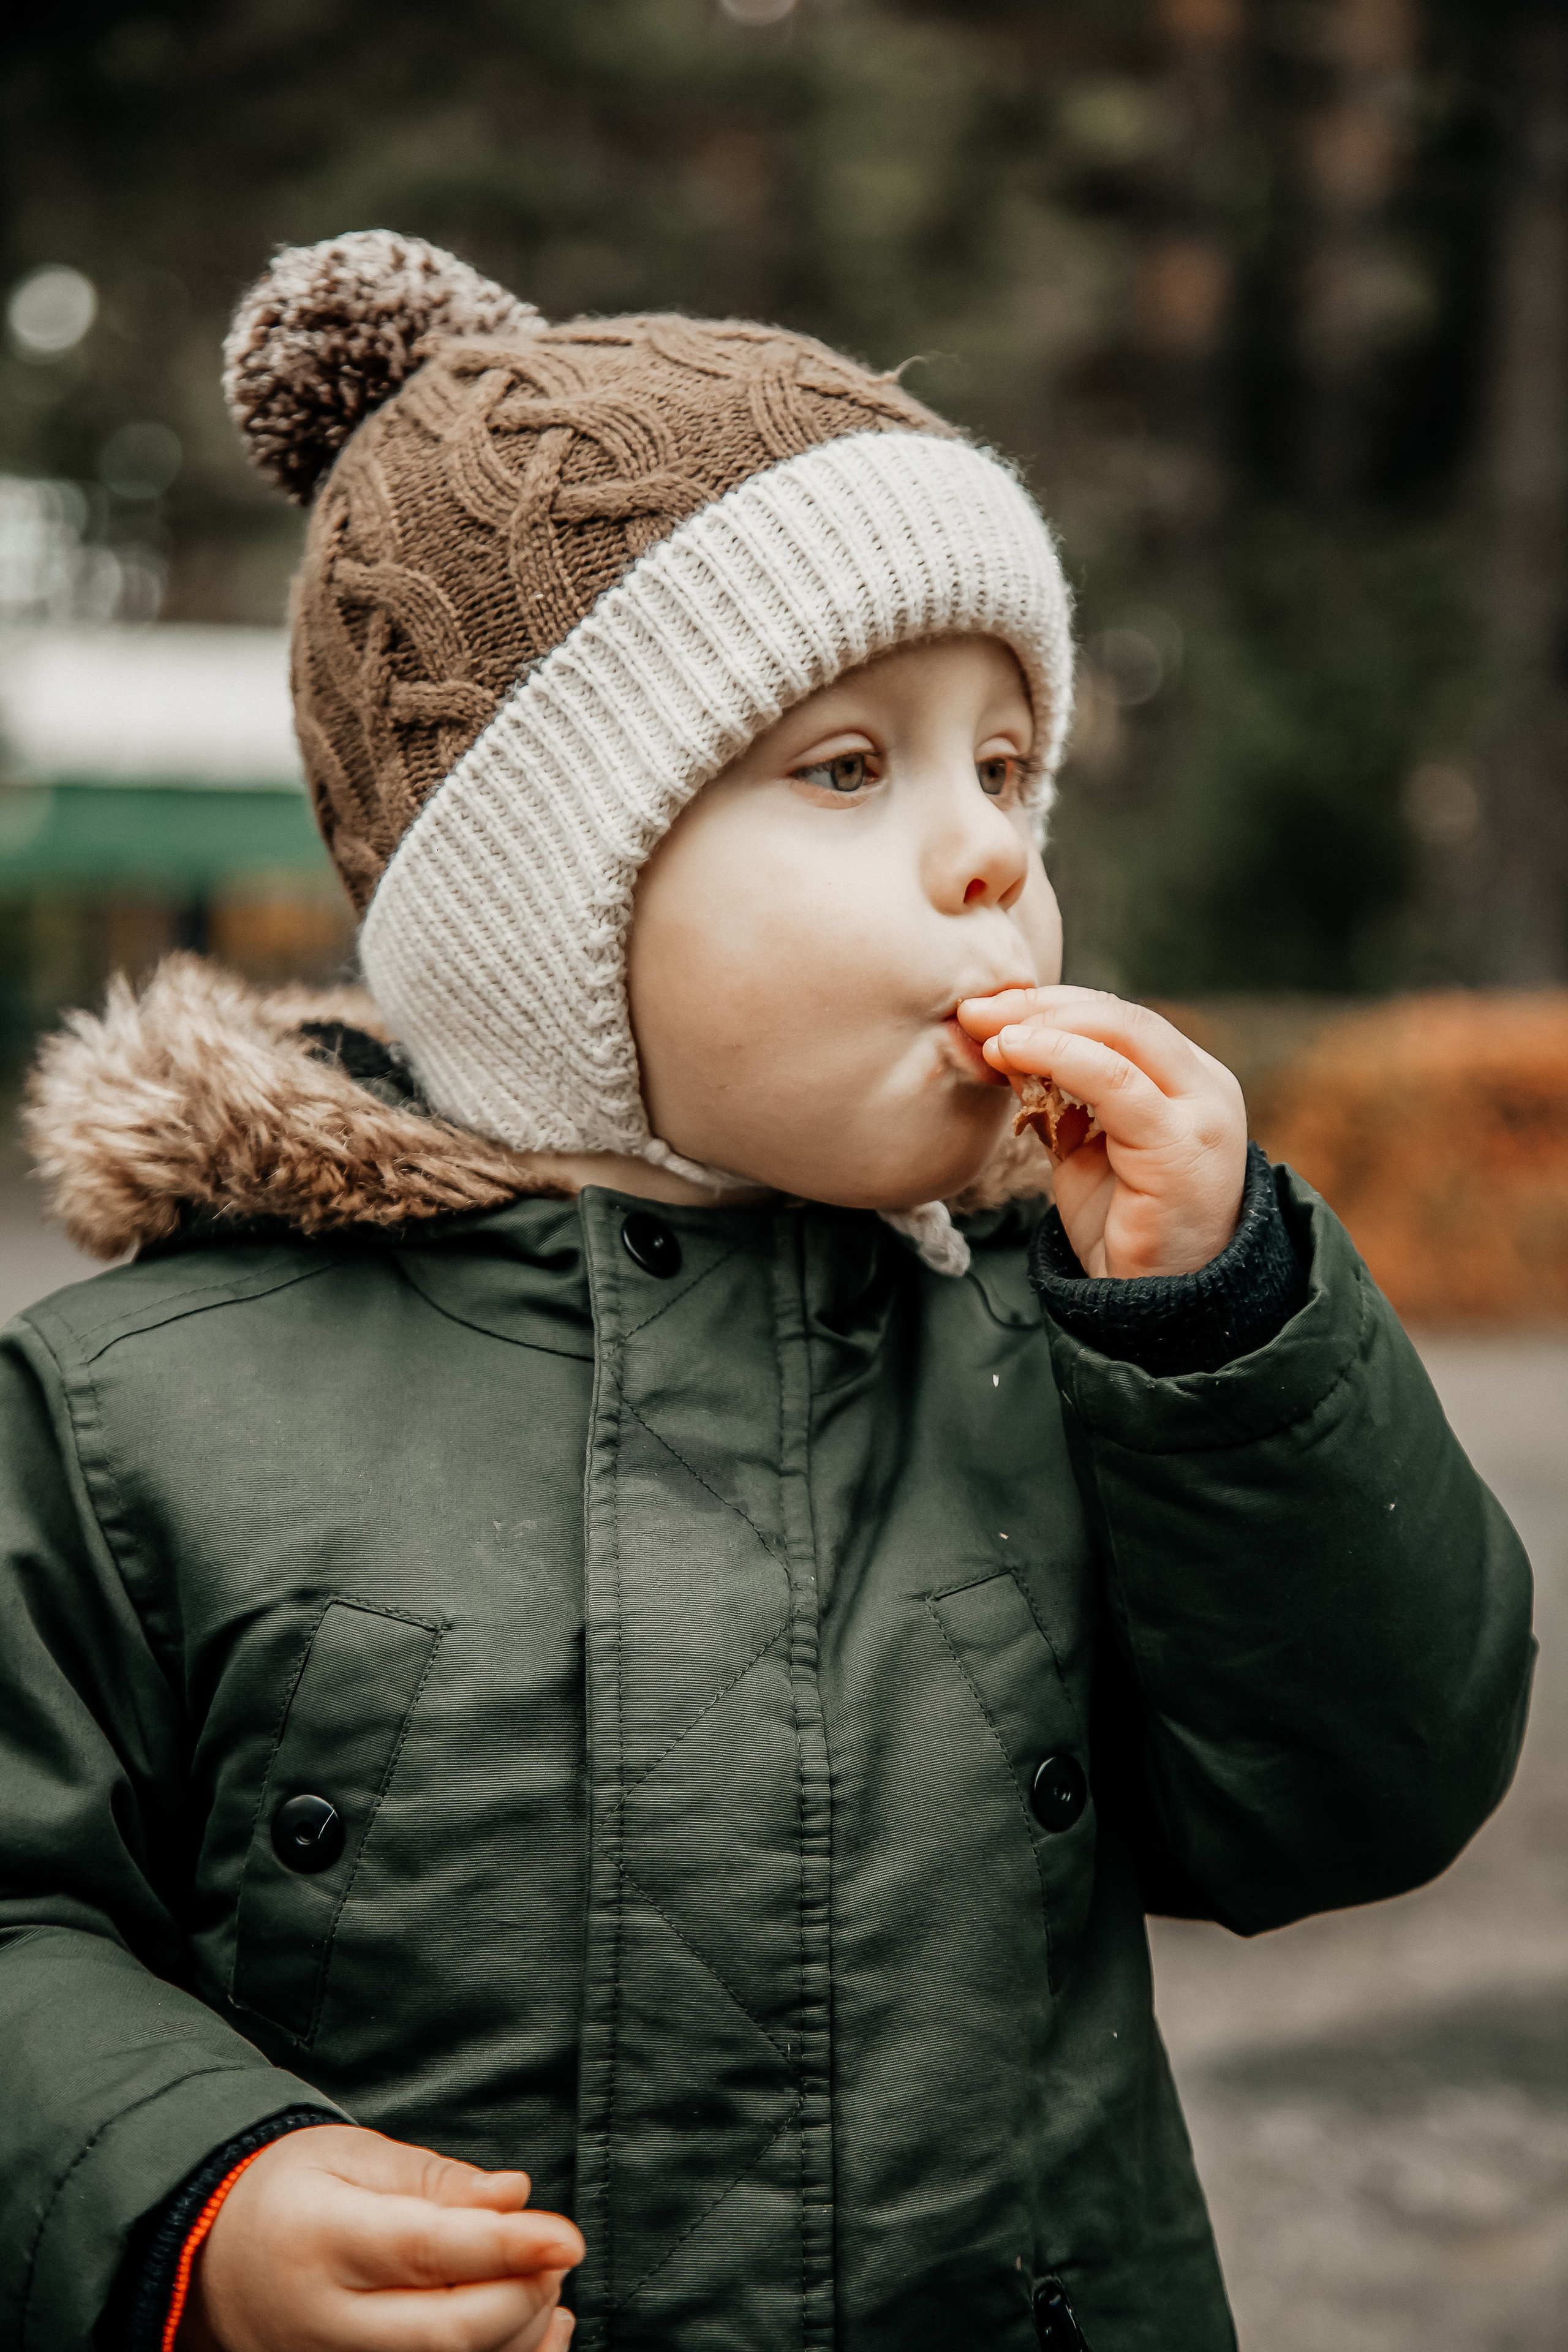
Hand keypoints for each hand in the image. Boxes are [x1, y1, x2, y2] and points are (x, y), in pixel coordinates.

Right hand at [183, 2124, 583, 2351]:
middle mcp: (325, 2323)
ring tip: (546, 2285)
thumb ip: (435, 2179)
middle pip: (446, 2332)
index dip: (505, 2248)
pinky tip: (538, 2331)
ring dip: (522, 2337)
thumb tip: (514, 2196)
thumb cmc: (288, 2195)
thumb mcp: (349, 2156)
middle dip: (522, 2296)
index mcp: (320, 2241)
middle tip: (554, 2251)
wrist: (208, 2261)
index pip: (425, 2252)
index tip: (565, 2237)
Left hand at [957, 986, 1246, 1278]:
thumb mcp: (1083, 1145)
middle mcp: (1203, 1086)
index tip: (987, 1005)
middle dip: (1040, 1005)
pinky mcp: (1181, 1147)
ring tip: (987, 1030)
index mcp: (1185, 1079)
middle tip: (976, 1008)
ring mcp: (1200, 1114)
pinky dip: (1060, 1058)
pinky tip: (1014, 1055)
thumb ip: (1059, 1093)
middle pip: (1120, 1016)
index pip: (1116, 1018)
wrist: (1158, 1302)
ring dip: (1044, 1026)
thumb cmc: (1121, 1224)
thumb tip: (1000, 1041)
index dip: (1049, 1004)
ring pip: (1122, 1036)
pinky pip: (1117, 1084)